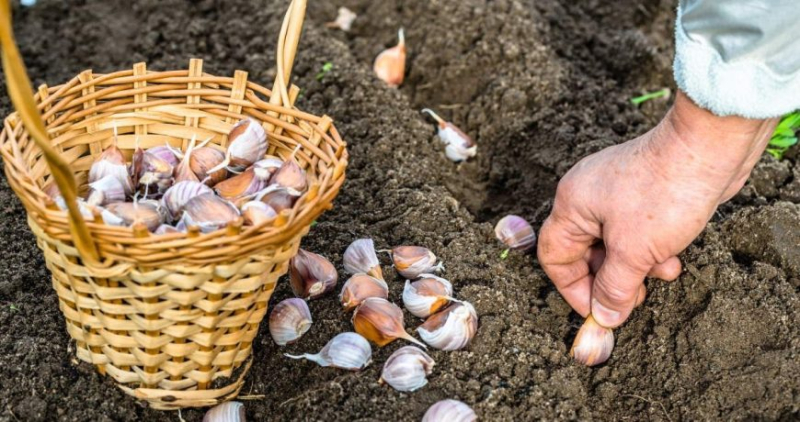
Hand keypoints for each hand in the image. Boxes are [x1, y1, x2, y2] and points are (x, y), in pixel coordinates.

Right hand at [537, 91, 777, 327]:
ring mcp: (615, 191)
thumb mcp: (635, 252)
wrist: (709, 148)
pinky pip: (635, 231)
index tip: (597, 310)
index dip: (572, 289)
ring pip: (614, 244)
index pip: (555, 256)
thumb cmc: (665, 193)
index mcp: (571, 204)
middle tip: (632, 298)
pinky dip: (650, 249)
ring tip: (663, 272)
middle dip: (611, 279)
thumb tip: (603, 317)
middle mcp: (586, 196)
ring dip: (636, 266)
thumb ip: (614, 289)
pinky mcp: (641, 191)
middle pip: (585, 252)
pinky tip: (672, 257)